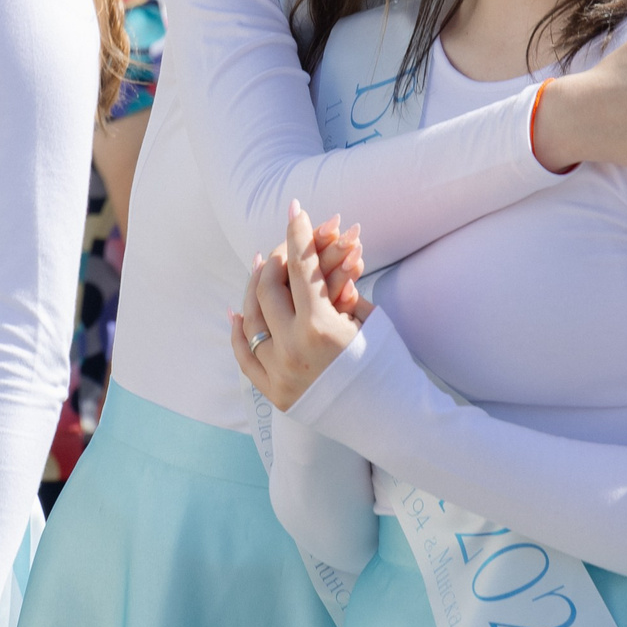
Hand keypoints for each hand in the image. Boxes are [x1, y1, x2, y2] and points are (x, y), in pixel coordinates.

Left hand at [231, 202, 373, 410]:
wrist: (391, 418)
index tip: (294, 207)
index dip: (298, 233)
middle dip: (276, 261)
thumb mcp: (369, 319)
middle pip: (269, 288)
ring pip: (250, 319)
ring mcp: (278, 373)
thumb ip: (340, 287)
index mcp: (320, 327)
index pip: (302, 267)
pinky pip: (244, 356)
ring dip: (253, 291)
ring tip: (259, 270)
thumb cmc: (387, 363)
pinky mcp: (273, 392)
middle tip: (283, 249)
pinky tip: (236, 313)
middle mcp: (292, 348)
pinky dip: (239, 332)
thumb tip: (325, 256)